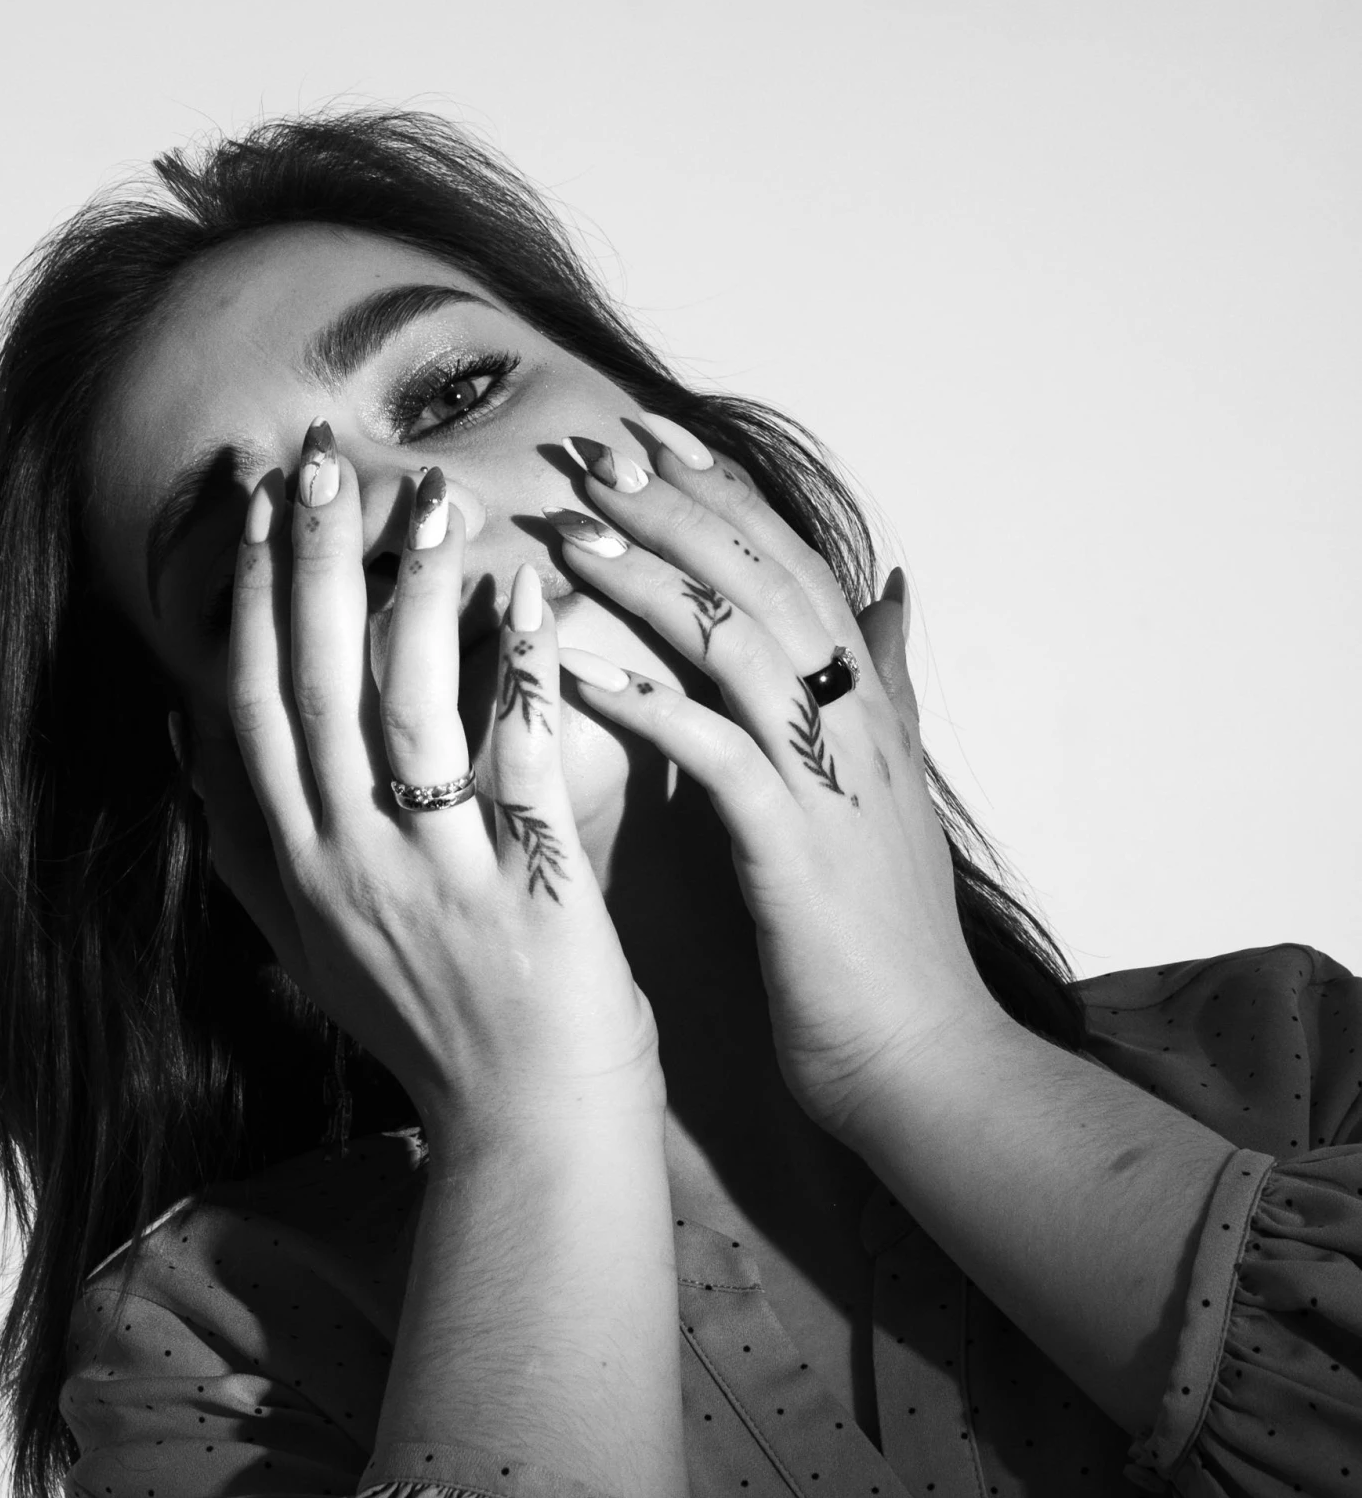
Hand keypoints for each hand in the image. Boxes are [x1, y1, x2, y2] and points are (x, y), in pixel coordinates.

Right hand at [186, 431, 663, 1164]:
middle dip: (311, 565)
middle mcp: (347, 867)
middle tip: (317, 459)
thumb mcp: (311, 945)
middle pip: (311, 687)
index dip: (253, 598)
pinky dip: (517, 671)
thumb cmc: (435, 1030)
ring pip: (402, 710)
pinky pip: (515, 759)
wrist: (528, 1133)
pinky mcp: (525, 892)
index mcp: (299, 869)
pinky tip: (529, 594)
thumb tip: (186, 746)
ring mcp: (432, 880)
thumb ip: (248, 849)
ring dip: (410, 596)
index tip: (259, 502)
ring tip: (430, 498)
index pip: (253, 705)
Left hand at [546, 423, 1003, 1136]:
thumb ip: (888, 684)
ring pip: (741, 645)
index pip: (796, 565)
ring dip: (652, 580)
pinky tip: (575, 667)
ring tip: (571, 532)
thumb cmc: (888, 939)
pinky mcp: (793, 849)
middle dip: (678, 509)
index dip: (725, 496)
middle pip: (767, 579)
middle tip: (595, 454)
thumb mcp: (894, 792)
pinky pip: (714, 751)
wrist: (926, 1062)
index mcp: (870, 709)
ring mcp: (830, 782)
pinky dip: (646, 699)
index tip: (652, 435)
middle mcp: (857, 726)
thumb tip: (899, 590)